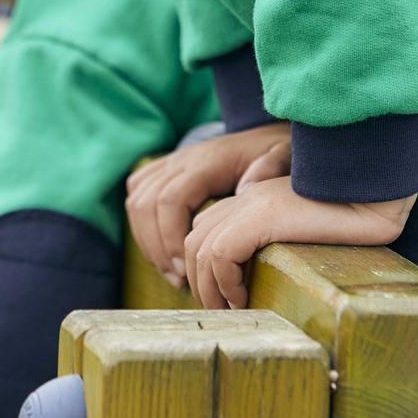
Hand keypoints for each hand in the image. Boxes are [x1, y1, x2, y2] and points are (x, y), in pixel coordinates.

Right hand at [125, 125, 291, 284]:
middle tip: (179, 280)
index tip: (187, 270)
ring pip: (136, 202)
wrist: (262, 137)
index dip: (171, 238)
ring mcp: (170, 163)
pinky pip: (136, 194)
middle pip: (146, 204)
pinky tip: (161, 251)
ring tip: (172, 274)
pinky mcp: (165, 169)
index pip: (170, 200)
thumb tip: (245, 192)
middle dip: (157, 248)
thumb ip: (269, 169)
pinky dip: (141, 226)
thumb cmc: (272, 154)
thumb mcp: (280, 156)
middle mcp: (181, 160)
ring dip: (148, 242)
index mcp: (206, 163)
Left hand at [185, 176, 417, 309]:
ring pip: (201, 248)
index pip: (205, 232)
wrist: (377, 194)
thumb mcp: (304, 233)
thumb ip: (276, 241)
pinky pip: (221, 252)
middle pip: (195, 241)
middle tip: (222, 313)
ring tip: (233, 311)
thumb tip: (252, 278)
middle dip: (200, 282)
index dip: (205, 269)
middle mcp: (247, 197)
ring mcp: (253, 203)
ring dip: (209, 288)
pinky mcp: (264, 214)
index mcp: (254, 199)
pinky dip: (224, 281)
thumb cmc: (353, 218)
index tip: (224, 301)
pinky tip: (244, 298)